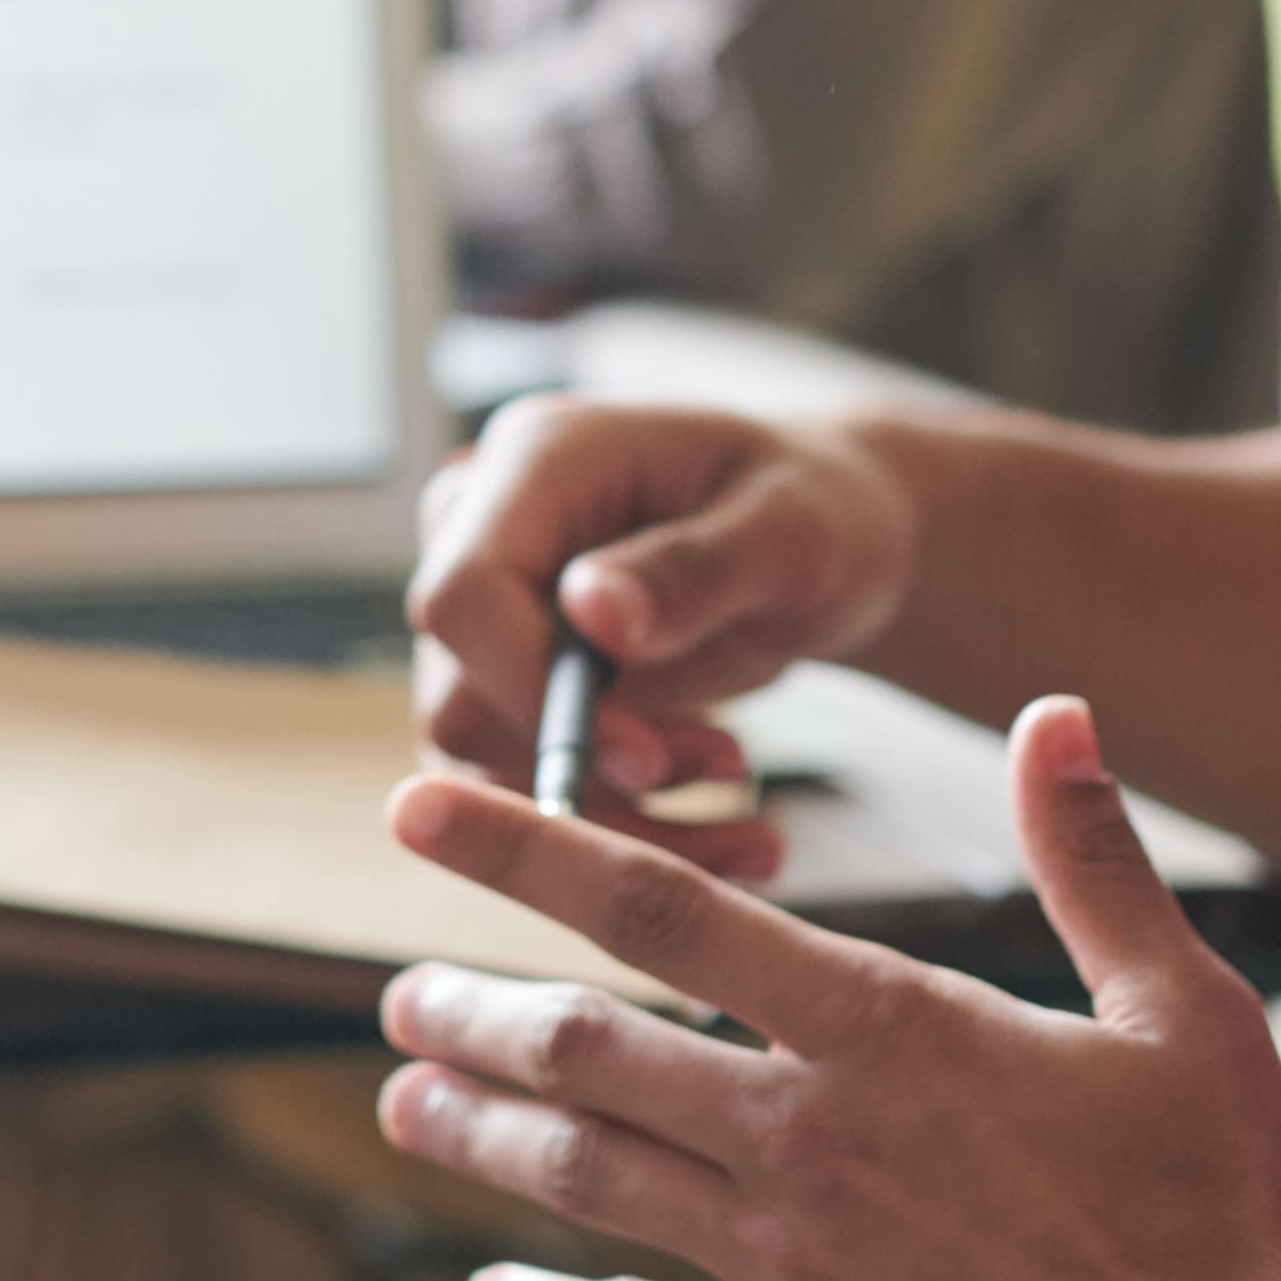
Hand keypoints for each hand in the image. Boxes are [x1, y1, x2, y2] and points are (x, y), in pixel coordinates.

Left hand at [367, 694, 1280, 1280]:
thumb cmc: (1235, 1226)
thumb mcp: (1186, 1014)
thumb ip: (1092, 863)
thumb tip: (1055, 713)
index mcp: (885, 1028)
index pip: (660, 909)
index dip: (522, 849)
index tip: (418, 807)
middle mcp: (803, 1135)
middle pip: (585, 1047)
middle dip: (474, 1010)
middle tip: (401, 994)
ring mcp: (783, 1266)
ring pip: (582, 1174)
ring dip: (482, 1129)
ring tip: (406, 1099)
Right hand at [409, 397, 916, 883]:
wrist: (820, 541)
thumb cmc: (817, 511)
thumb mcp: (791, 533)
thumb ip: (695, 569)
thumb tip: (591, 614)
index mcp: (538, 459)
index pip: (465, 594)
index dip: (531, 691)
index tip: (646, 757)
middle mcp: (484, 528)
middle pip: (460, 691)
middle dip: (586, 764)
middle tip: (724, 766)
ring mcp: (488, 607)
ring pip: (484, 758)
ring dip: (609, 804)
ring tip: (736, 773)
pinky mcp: (506, 677)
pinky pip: (520, 782)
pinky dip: (615, 821)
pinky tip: (716, 810)